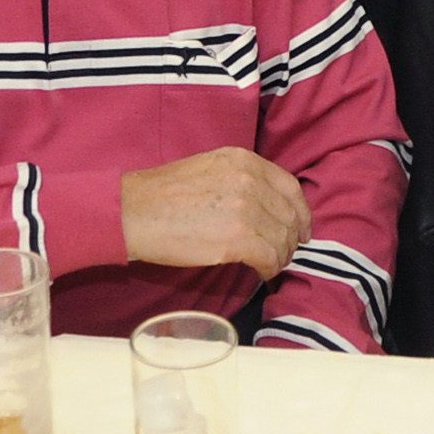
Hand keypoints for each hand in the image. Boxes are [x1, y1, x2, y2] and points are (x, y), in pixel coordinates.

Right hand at [121, 147, 309, 279]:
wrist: (133, 211)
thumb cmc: (163, 194)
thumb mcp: (211, 168)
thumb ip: (242, 180)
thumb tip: (266, 206)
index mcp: (244, 161)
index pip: (291, 187)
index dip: (301, 211)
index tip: (301, 227)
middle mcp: (250, 180)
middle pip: (290, 215)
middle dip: (292, 238)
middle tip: (284, 252)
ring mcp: (245, 209)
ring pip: (283, 239)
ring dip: (281, 256)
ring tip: (269, 264)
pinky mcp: (236, 239)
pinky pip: (269, 258)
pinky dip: (270, 269)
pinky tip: (261, 272)